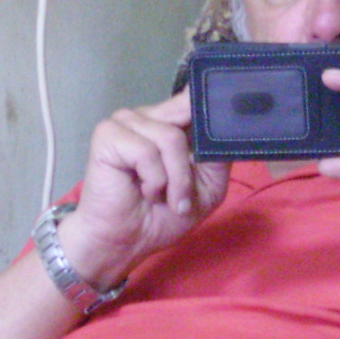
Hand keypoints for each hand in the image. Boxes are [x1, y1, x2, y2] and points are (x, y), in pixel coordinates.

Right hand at [57, 90, 230, 286]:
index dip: (211, 103)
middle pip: (188, 115)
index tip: (231, 103)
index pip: (194, 97)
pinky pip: (147, 151)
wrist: (127, 242)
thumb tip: (228, 122)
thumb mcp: (208, 184)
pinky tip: (145, 192)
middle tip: (183, 195)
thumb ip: (217, 152)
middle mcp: (149, 115)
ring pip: (170, 137)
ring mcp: (126, 121)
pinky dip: (154, 179)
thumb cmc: (163, 214)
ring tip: (162, 197)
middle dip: (192, 164)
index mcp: (170, 121)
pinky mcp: (108, 135)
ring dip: (174, 178)